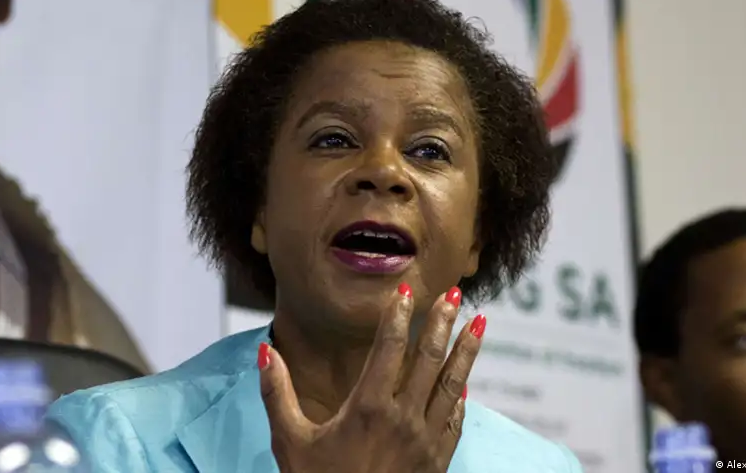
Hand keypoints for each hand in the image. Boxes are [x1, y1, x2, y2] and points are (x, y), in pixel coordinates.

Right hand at [258, 284, 486, 472]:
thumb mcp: (290, 441)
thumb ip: (278, 394)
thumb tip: (266, 352)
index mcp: (368, 407)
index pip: (390, 348)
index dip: (399, 316)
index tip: (407, 289)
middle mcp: (403, 417)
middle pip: (430, 359)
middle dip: (443, 323)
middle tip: (454, 294)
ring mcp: (425, 440)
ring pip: (453, 385)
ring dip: (466, 352)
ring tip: (479, 325)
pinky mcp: (437, 461)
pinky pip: (455, 421)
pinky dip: (461, 398)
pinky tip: (466, 384)